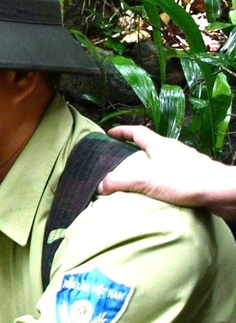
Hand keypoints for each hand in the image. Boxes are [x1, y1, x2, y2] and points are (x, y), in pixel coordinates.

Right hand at [100, 126, 235, 218]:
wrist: (222, 191)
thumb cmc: (185, 180)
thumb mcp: (147, 181)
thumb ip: (121, 181)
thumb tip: (101, 185)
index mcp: (160, 145)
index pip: (137, 132)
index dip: (122, 131)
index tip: (110, 132)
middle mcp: (174, 149)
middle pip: (151, 145)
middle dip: (136, 149)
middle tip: (122, 157)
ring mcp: (188, 161)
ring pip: (164, 159)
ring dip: (151, 165)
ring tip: (141, 178)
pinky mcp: (197, 175)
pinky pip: (175, 173)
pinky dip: (165, 178)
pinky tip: (162, 190)